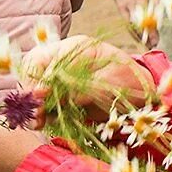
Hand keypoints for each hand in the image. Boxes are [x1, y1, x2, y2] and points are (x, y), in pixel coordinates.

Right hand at [17, 36, 156, 127]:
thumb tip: (59, 97)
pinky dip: (40, 113)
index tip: (39, 96)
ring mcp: (60, 76)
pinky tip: (40, 123)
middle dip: (29, 92)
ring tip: (36, 122)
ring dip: (33, 106)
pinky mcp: (61, 93)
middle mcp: (63, 59)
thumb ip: (83, 88)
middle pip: (32, 70)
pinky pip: (43, 102)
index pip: (43, 58)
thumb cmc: (131, 82)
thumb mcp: (111, 83)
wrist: (142, 93)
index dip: (37, 78)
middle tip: (34, 112)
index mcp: (76, 47)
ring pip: (34, 86)